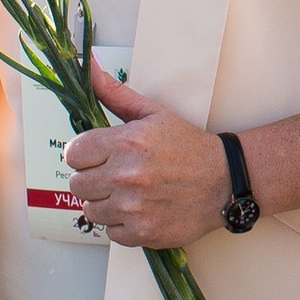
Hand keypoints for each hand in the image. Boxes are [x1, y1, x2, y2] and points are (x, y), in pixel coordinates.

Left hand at [61, 61, 233, 248]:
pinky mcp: (142, 233)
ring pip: (90, 211)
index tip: (100, 155)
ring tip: (130, 192)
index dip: (84, 154)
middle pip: (76, 184)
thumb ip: (115, 94)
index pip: (73, 154)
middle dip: (93, 178)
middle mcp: (127, 176)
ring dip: (106, 203)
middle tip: (117, 174)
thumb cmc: (189, 147)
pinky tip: (141, 209)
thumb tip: (90, 67)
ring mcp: (133, 207)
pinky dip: (122, 224)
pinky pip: (110, 232)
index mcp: (126, 143)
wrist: (226, 181)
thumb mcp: (153, 114)